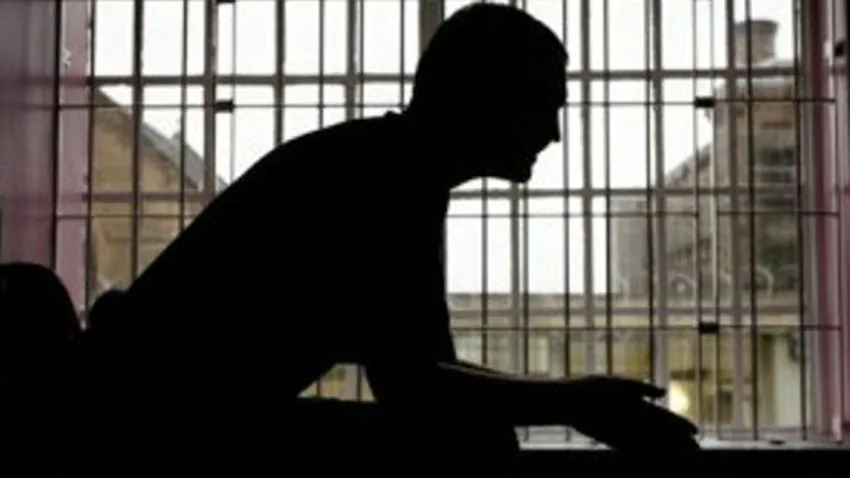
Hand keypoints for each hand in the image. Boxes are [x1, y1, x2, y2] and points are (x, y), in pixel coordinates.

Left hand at [561, 376, 699, 452]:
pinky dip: (648, 456)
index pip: (664, 416)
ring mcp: (625, 430)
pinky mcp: (614, 441)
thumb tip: (664, 393)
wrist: (569, 400)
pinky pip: (635, 451)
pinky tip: (661, 461)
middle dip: (678, 441)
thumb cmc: (593, 387)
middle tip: (696, 450)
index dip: (680, 424)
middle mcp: (634, 418)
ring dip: (667, 451)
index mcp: (637, 403)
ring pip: (651, 443)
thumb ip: (641, 387)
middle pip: (661, 432)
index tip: (695, 431)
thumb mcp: (618, 383)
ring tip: (685, 459)